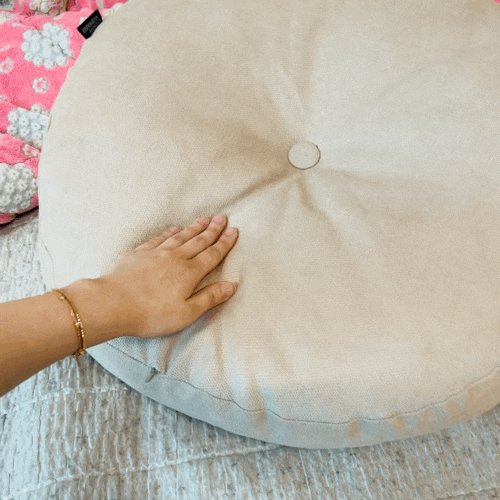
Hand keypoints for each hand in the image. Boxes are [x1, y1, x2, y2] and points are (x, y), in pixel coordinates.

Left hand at [98, 215, 238, 338]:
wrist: (113, 303)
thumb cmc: (151, 313)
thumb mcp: (187, 313)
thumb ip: (210, 297)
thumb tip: (231, 285)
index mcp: (189, 273)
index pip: (212, 255)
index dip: (224, 243)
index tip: (234, 231)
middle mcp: (175, 259)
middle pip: (198, 241)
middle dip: (212, 230)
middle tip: (222, 218)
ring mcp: (156, 254)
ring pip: (180, 237)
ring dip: (194, 228)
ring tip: (204, 219)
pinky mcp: (139, 254)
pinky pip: (159, 239)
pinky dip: (169, 233)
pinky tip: (173, 229)